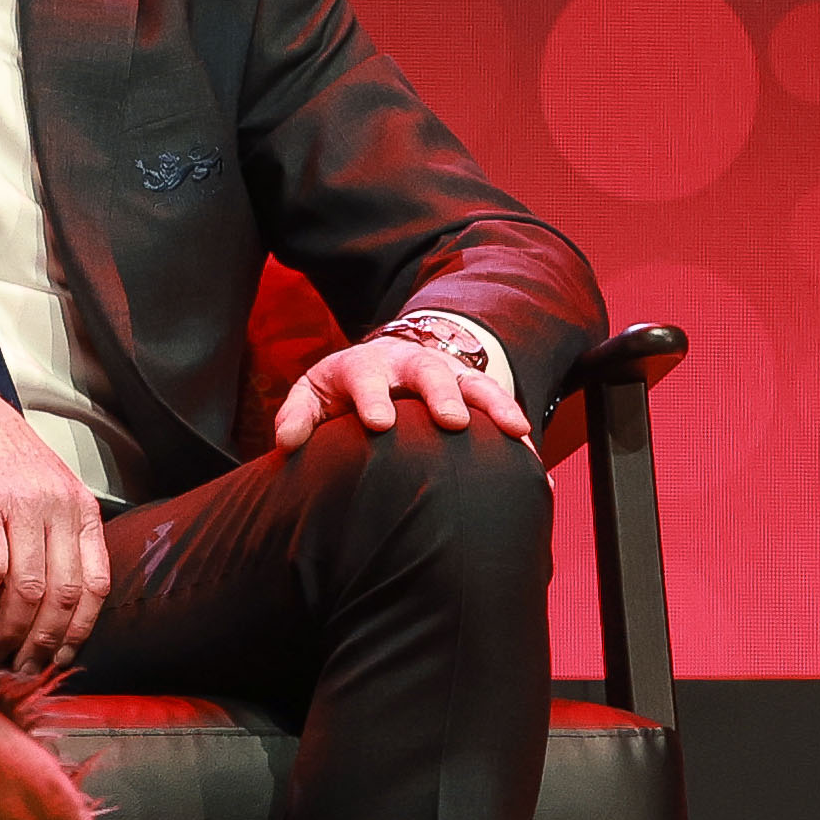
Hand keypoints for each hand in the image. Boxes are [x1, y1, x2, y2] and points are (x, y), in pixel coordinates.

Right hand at [0, 358, 107, 669]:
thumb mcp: (37, 493)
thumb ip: (47, 540)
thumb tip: (39, 610)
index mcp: (80, 508)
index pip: (96, 585)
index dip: (78, 630)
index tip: (58, 657)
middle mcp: (59, 507)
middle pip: (63, 597)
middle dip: (41, 642)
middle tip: (19, 665)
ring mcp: (23, 505)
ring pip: (28, 591)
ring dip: (6, 629)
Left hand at [267, 319, 535, 454]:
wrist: (388, 361)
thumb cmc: (344, 390)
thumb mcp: (315, 394)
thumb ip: (299, 416)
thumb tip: (286, 444)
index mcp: (366, 366)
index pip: (366, 378)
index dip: (373, 398)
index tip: (379, 423)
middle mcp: (410, 364)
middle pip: (428, 372)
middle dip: (441, 395)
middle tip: (452, 422)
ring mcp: (447, 374)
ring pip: (474, 382)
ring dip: (494, 405)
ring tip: (515, 432)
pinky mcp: (475, 388)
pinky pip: (500, 402)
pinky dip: (516, 427)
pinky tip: (533, 457)